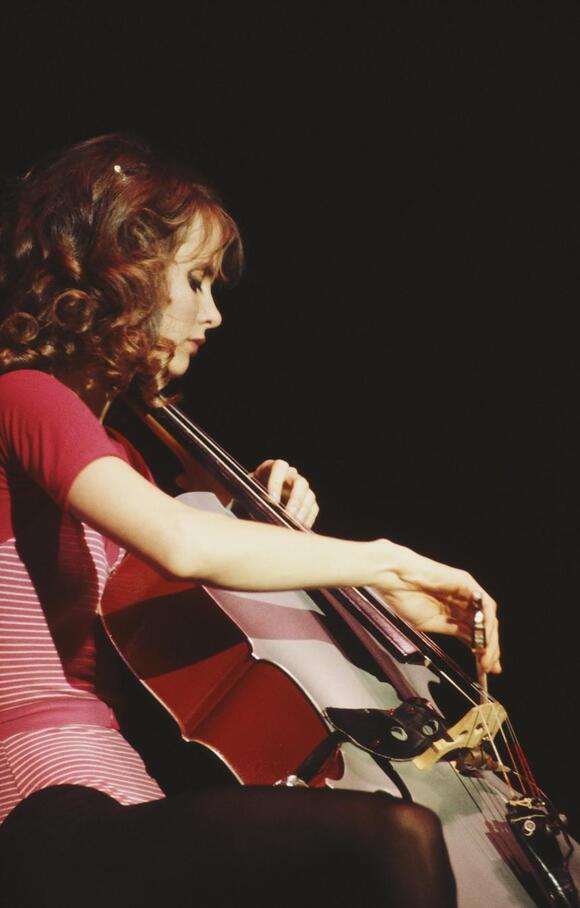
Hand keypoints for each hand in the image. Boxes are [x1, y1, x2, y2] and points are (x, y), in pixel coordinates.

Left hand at [251, 459, 318, 528]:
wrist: (251, 509)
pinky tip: (299, 527)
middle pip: (300, 482)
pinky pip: (313, 508)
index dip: (276, 482)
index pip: (279, 466)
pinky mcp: (307, 502)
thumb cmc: (245, 501)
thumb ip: (245, 501)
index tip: (271, 500)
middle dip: (295, 499)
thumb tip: (250, 512)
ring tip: (294, 524)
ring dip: (303, 510)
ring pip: (309, 495)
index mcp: (272, 468)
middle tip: (287, 515)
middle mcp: (289, 476)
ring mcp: (300, 489)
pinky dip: (307, 518)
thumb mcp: (241, 498)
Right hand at [374, 543, 500, 673]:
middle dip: (490, 649)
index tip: (484, 669)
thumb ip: (452, 631)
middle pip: (485, 626)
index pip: (475, 633)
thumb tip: (472, 644)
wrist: (394, 579)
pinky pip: (485, 604)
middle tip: (488, 668)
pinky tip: (482, 637)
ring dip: (489, 639)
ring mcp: (466, 591)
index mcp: (453, 611)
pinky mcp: (467, 583)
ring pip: (488, 617)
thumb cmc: (404, 597)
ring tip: (485, 657)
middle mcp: (463, 601)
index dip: (483, 651)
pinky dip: (486, 622)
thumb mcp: (430, 624)